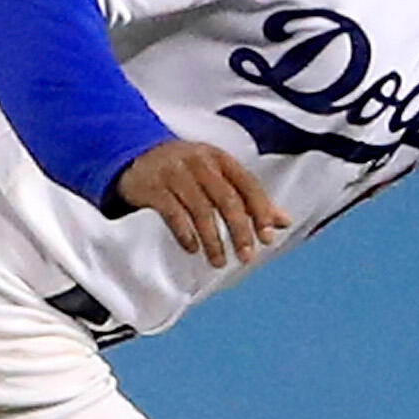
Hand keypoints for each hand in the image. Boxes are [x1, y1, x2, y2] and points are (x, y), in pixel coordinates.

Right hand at [113, 139, 288, 266]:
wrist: (135, 156)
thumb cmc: (185, 170)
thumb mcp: (217, 175)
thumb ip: (248, 197)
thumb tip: (283, 222)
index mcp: (220, 159)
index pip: (247, 185)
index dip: (261, 211)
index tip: (268, 237)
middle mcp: (199, 162)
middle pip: (226, 199)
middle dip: (239, 231)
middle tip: (246, 256)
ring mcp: (175, 173)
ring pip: (201, 209)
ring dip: (213, 239)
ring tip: (219, 261)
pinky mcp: (153, 187)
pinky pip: (172, 213)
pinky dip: (185, 233)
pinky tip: (192, 249)